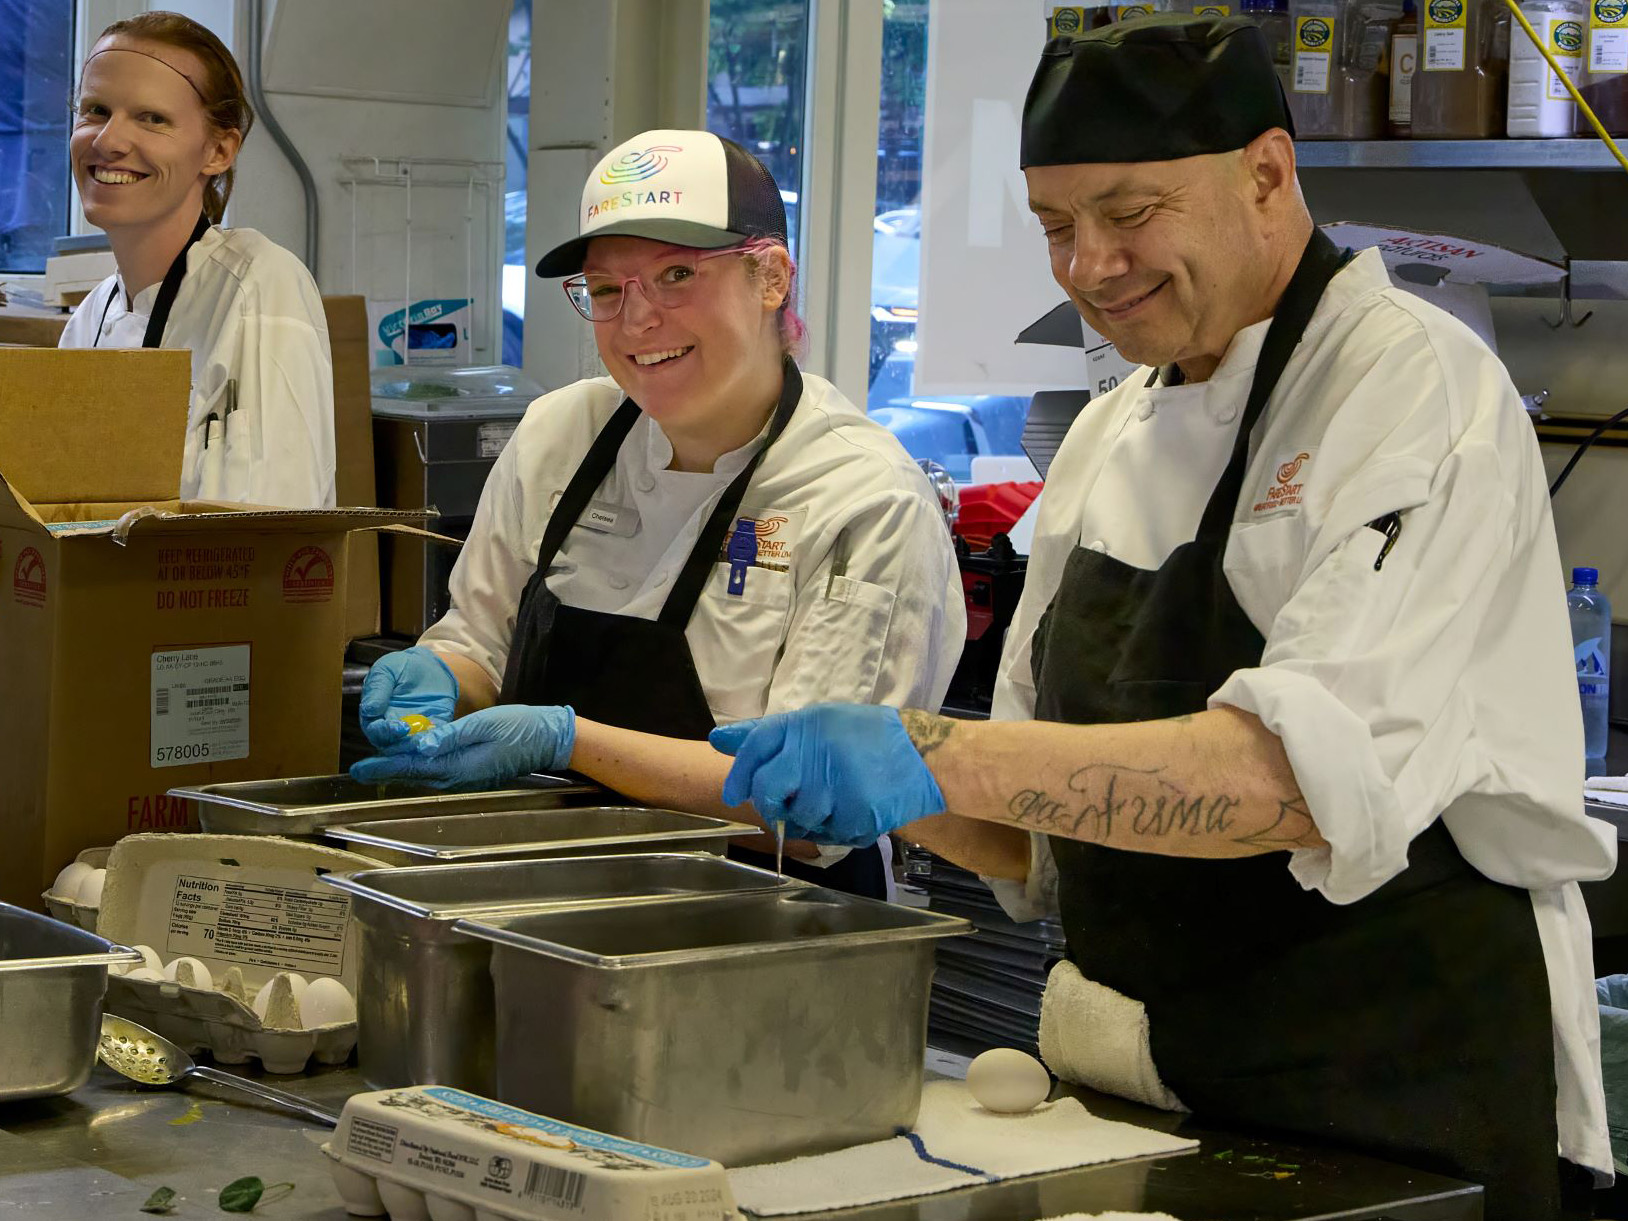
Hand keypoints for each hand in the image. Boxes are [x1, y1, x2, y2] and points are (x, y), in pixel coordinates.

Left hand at [350, 705, 576, 789]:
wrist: (548, 739)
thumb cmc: (519, 727)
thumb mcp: (483, 725)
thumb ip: (449, 736)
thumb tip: (418, 746)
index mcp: (457, 766)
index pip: (411, 766)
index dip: (383, 767)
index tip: (358, 770)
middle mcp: (457, 778)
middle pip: (414, 774)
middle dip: (388, 770)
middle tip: (361, 770)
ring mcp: (466, 778)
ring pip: (426, 775)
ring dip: (403, 769)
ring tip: (381, 764)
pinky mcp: (473, 774)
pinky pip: (439, 772)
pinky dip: (421, 767)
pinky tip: (415, 760)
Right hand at [358, 647, 459, 749]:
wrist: (431, 666)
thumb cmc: (402, 667)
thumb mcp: (387, 670)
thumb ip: (377, 688)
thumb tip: (368, 710)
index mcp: (375, 715)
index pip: (375, 731)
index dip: (385, 732)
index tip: (400, 727)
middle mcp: (392, 729)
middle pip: (392, 746)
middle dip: (404, 744)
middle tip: (419, 737)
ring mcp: (413, 732)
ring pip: (412, 748)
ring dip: (419, 746)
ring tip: (429, 741)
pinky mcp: (433, 730)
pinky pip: (434, 740)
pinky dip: (437, 742)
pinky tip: (441, 738)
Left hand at [709, 705, 944, 846]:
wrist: (926, 757)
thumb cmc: (866, 739)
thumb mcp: (818, 723)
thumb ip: (769, 735)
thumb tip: (717, 739)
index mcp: (808, 725)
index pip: (757, 746)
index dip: (741, 774)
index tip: (733, 794)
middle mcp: (819, 752)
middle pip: (769, 788)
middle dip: (770, 803)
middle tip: (785, 806)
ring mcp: (839, 785)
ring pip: (800, 817)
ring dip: (810, 818)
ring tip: (833, 802)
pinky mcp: (857, 813)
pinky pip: (830, 834)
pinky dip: (836, 830)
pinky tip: (852, 812)